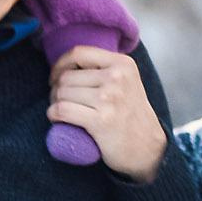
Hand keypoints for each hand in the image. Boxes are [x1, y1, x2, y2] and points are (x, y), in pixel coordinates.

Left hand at [49, 47, 166, 182]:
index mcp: (123, 64)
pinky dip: (53, 115)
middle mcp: (117, 78)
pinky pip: (62, 110)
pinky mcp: (100, 120)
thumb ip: (103, 68)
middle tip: (61, 101)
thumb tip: (65, 64)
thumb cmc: (131, 115)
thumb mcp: (127, 82)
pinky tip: (58, 119)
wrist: (148, 148)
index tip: (56, 77)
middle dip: (56, 89)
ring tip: (63, 111)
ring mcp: (109, 99)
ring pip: (61, 93)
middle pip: (67, 76)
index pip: (79, 53)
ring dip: (55, 103)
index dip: (60, 65)